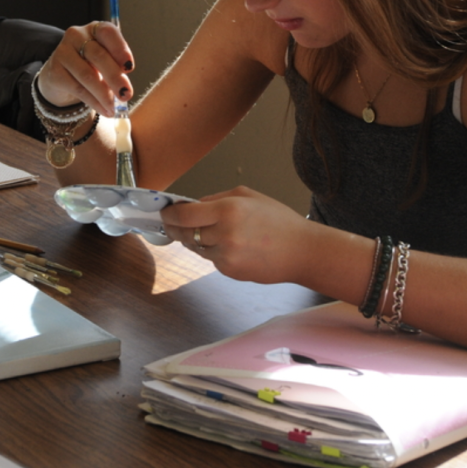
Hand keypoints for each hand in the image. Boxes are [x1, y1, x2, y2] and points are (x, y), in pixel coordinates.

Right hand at [36, 21, 134, 116]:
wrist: (61, 76)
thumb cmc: (90, 65)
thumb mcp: (105, 60)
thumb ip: (115, 67)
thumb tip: (125, 87)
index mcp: (94, 29)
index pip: (107, 32)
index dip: (120, 49)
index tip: (130, 67)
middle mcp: (77, 36)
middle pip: (98, 55)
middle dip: (115, 77)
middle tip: (126, 94)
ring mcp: (63, 52)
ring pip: (87, 75)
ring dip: (104, 94)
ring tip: (114, 107)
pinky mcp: (54, 71)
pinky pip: (78, 89)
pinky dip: (94, 102)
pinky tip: (104, 110)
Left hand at [160, 186, 311, 283]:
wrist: (302, 251)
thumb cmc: (279, 221)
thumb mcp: (248, 196)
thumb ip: (216, 199)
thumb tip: (193, 205)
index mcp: (228, 210)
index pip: (184, 214)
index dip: (170, 214)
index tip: (165, 212)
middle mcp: (224, 234)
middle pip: (185, 233)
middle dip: (175, 228)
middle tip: (171, 223)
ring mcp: (226, 256)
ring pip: (196, 248)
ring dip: (196, 240)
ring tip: (209, 232)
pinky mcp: (229, 271)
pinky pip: (211, 259)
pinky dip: (213, 251)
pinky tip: (230, 245)